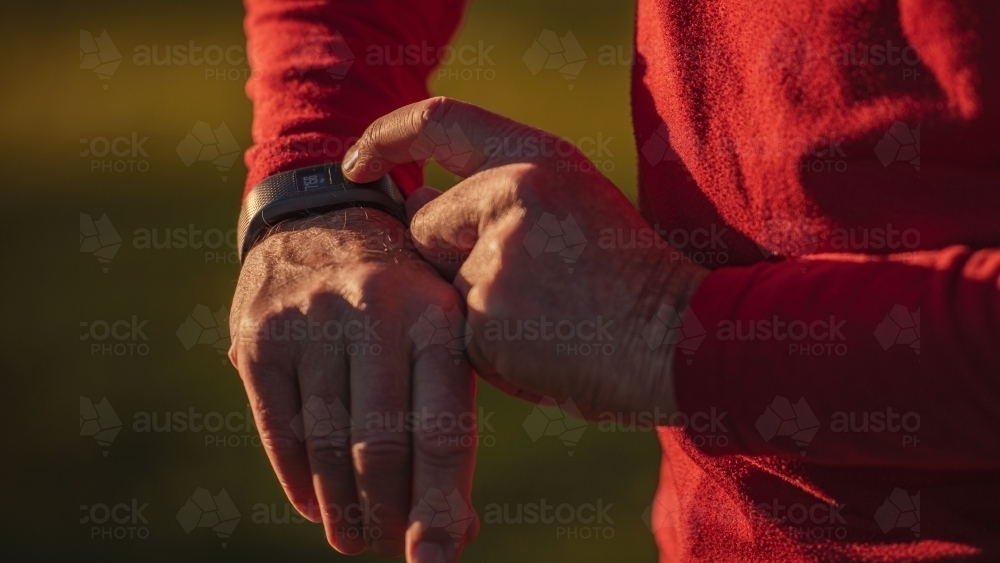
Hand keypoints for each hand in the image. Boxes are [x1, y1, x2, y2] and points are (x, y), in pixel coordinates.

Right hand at [229, 207, 476, 561]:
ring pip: (326, 441)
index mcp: (436, 315)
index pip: (441, 429)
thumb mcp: (439, 331)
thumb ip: (448, 415)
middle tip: (389, 548)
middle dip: (387, 512)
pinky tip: (314, 506)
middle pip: (380, 444)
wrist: (322, 222)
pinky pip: (278, 427)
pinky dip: (296, 478)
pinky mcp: (259, 336)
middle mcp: (374, 312)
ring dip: (341, 505)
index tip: (438, 559)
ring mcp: (311, 320)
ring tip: (353, 537)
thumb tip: (458, 527)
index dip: (440, 504)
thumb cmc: (400, 297)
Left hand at [343, 97, 708, 420]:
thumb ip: (495, 193)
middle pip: (426, 224)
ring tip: (544, 317)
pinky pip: (452, 333)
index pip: (439, 121)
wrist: (678, 341)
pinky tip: (540, 346)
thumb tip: (416, 200)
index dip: (386, 137)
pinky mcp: (484, 316)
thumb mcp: (572, 204)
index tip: (355, 161)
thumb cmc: (624, 278)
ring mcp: (496, 254)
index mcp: (539, 157)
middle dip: (452, 260)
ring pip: (438, 286)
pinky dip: (484, 349)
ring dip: (471, 309)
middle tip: (530, 284)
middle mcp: (514, 192)